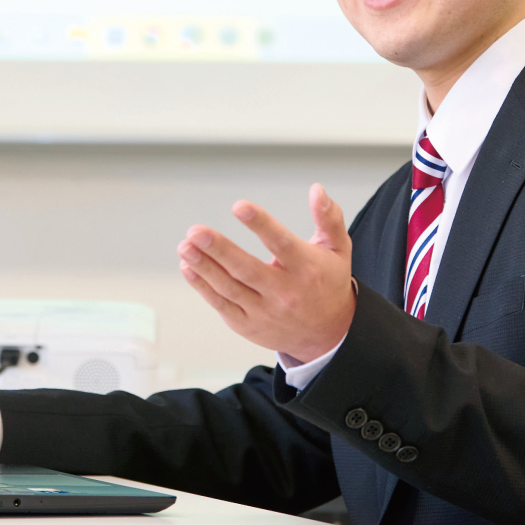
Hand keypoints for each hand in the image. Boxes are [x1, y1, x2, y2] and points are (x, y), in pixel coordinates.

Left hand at [178, 183, 355, 363]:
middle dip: (219, 250)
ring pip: (229, 288)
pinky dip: (202, 287)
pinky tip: (189, 267)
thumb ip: (328, 217)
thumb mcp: (338, 249)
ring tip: (186, 245)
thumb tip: (316, 190)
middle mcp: (284, 291)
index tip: (240, 206)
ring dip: (204, 266)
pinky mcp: (247, 324)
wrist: (327, 334)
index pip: (280, 243)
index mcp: (305, 268)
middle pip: (246, 269)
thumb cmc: (328, 283)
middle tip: (196, 231)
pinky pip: (221, 304)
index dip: (260, 224)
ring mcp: (263, 311)